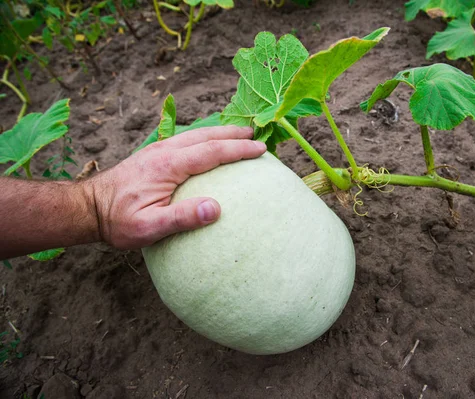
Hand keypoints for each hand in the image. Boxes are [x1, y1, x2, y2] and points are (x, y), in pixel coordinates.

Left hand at [85, 126, 265, 248]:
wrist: (88, 207)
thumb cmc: (118, 221)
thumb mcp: (148, 228)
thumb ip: (181, 218)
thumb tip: (215, 209)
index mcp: (168, 165)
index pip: (211, 152)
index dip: (238, 150)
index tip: (260, 149)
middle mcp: (164, 151)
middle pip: (206, 135)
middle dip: (234, 134)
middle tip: (257, 134)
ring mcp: (158, 150)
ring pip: (196, 134)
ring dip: (220, 132)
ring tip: (240, 134)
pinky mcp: (153, 155)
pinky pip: (186, 140)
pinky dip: (206, 138)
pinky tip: (210, 144)